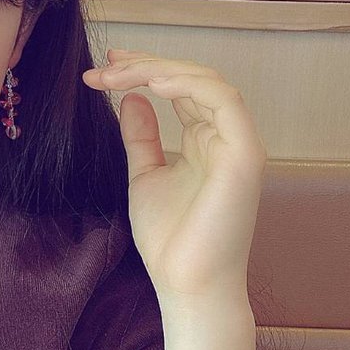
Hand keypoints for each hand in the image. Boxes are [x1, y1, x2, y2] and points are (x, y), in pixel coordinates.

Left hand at [82, 48, 266, 299]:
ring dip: (159, 70)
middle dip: (145, 65)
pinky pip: (224, 101)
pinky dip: (189, 84)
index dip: (143, 71)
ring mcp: (239, 144)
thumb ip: (141, 137)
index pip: (179, 90)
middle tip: (104, 65)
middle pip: (192, 79)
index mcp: (206, 141)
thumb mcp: (144, 176)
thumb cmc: (169, 240)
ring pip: (207, 82)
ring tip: (118, 73)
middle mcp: (226, 137)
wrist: (185, 284)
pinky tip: (152, 81)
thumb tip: (132, 99)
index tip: (103, 69)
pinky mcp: (245, 154)